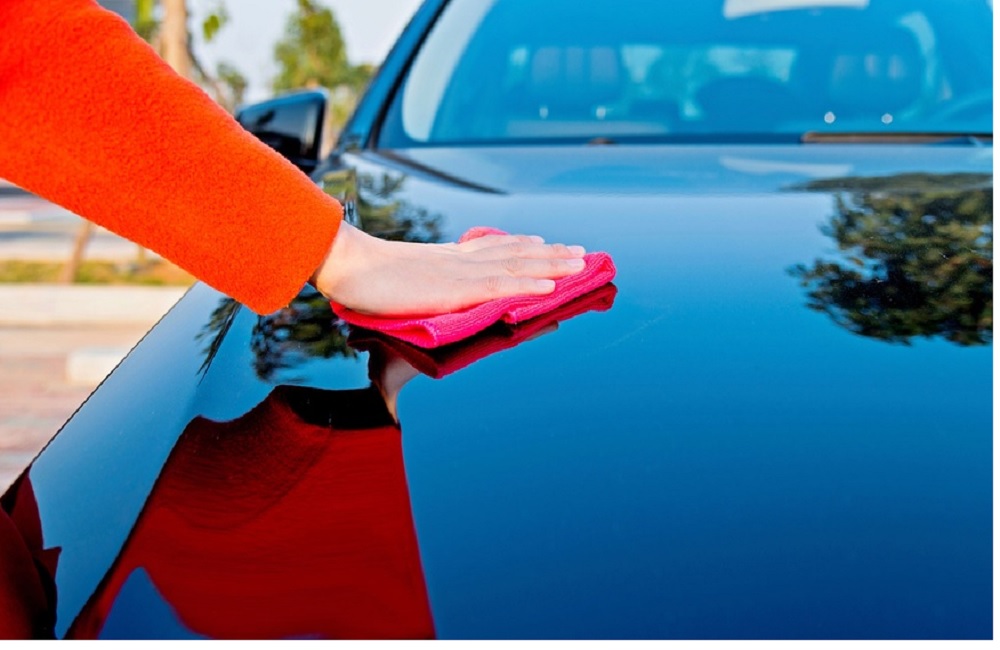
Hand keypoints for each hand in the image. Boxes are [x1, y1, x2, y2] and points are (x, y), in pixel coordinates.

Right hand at [310, 223, 586, 315]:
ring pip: (515, 265)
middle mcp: (459, 260)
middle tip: (581, 252)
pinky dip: (528, 284)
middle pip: (514, 252)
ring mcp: (459, 273)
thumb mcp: (397, 279)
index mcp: (445, 258)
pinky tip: (551, 285)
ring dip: (551, 264)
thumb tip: (423, 292)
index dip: (523, 246)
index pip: (493, 248)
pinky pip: (499, 285)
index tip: (547, 243)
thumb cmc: (360, 276)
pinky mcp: (454, 289)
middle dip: (550, 253)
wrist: (345, 264)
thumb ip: (418, 285)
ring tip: (580, 262)